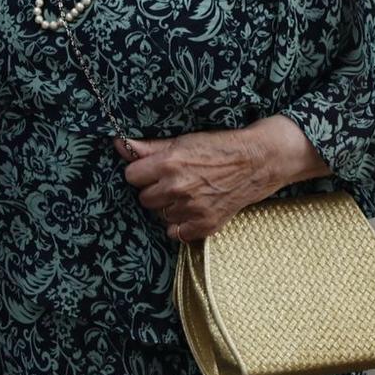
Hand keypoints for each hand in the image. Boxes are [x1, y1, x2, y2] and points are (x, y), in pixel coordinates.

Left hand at [119, 128, 283, 242]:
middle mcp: (177, 188)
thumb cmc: (218, 147)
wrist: (255, 161)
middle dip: (154, 190)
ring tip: (187, 193)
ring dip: (168, 207)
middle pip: (143, 198)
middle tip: (173, 181)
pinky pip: (175, 233)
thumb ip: (148, 147)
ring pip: (159, 215)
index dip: (141, 172)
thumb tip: (119, 144)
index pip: (131, 176)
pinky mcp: (204, 225)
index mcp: (168, 163)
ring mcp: (191, 209)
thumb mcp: (182, 141)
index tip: (153, 170)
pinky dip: (180, 225)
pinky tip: (192, 210)